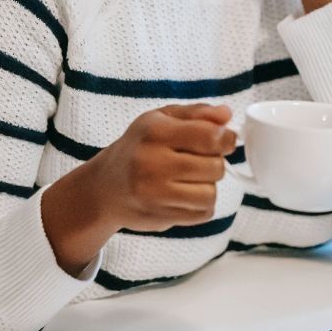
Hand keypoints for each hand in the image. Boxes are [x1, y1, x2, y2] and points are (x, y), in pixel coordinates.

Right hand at [87, 103, 236, 231]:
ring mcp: (154, 193)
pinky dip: (200, 206)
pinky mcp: (159, 217)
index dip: (226, 139)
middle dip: (214, 163)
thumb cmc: (139, 148)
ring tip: (190, 180)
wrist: (105, 188)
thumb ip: (197, 114)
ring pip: (211, 194)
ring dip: (208, 187)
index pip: (209, 136)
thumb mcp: (162, 119)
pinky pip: (203, 214)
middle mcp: (152, 163)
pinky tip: (184, 195)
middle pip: (215, 167)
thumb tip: (227, 115)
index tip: (224, 141)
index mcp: (155, 132)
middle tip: (198, 161)